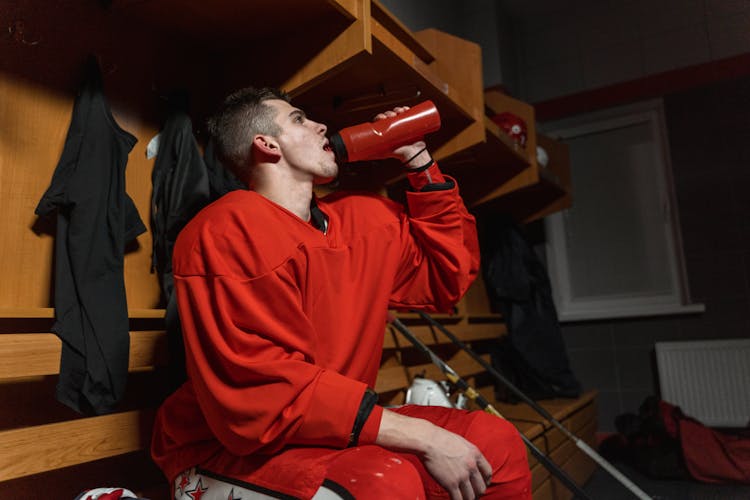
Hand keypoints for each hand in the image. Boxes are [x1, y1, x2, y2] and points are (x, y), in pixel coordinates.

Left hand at [373, 107, 430, 166]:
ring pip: (397, 112)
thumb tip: (362, 155)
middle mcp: (392, 126)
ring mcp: (401, 123)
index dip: (380, 117)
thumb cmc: (398, 154)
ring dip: (397, 109)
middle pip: (388, 115)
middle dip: (389, 113)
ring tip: (400, 111)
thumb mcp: (384, 152)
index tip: (382, 118)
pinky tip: (406, 108)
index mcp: (384, 131)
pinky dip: (406, 109)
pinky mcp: (411, 123)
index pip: (379, 120)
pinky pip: (408, 113)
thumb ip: (374, 153)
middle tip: (392, 115)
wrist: (413, 153)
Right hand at [375, 409, 492, 498]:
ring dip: (467, 499)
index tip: (480, 484)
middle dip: (477, 493)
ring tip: (463, 498)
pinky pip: (458, 499)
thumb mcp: (461, 442)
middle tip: (471, 493)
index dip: (485, 481)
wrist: (427, 440)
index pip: (488, 473)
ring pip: (471, 496)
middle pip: (481, 487)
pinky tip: (454, 499)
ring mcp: (462, 476)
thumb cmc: (440, 438)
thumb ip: (468, 453)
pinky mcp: (450, 484)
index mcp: (475, 454)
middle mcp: (471, 466)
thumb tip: (470, 462)